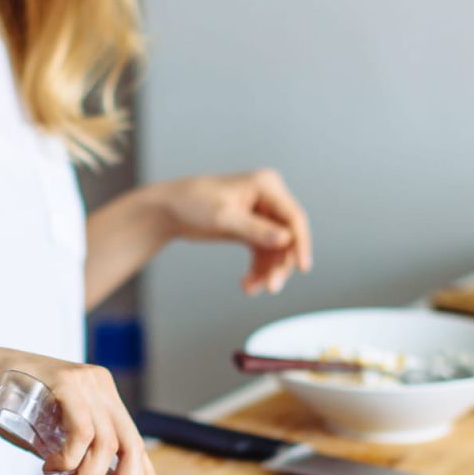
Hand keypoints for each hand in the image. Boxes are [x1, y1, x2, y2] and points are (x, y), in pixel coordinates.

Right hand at [0, 343, 154, 474]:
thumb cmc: (5, 403)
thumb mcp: (48, 438)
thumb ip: (75, 462)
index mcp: (103, 397)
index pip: (137, 443)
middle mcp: (101, 387)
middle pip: (133, 446)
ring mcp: (86, 382)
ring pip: (108, 445)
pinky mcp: (66, 382)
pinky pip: (82, 433)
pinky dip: (69, 460)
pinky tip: (50, 467)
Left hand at [155, 169, 311, 294]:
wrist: (170, 209)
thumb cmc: (193, 203)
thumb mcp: (224, 217)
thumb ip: (255, 229)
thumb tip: (285, 240)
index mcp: (266, 185)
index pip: (293, 217)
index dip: (301, 243)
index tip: (303, 268)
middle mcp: (269, 199)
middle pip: (288, 237)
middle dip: (280, 264)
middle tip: (271, 287)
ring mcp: (261, 215)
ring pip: (276, 250)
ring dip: (267, 272)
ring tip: (250, 289)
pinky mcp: (252, 230)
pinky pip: (263, 255)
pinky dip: (257, 271)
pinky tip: (248, 285)